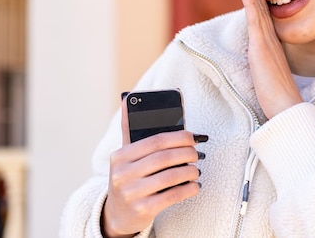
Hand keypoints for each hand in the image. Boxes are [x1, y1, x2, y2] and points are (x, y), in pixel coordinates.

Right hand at [102, 99, 203, 236]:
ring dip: (190, 171)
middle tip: (198, 153)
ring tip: (196, 170)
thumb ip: (131, 130)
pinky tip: (194, 185)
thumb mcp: (126, 155)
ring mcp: (131, 193)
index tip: (193, 137)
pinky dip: (188, 189)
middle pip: (164, 157)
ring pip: (170, 177)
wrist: (116, 214)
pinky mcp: (142, 210)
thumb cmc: (128, 177)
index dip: (179, 137)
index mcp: (120, 156)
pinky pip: (172, 196)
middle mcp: (122, 174)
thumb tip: (127, 99)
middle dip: (187, 153)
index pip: (155, 141)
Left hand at [234, 0, 302, 118]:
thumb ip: (266, 62)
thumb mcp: (270, 72)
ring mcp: (266, 39)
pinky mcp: (261, 45)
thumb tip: (263, 58)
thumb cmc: (278, 94)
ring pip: (256, 4)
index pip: (261, 11)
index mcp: (270, 41)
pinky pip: (254, 15)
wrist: (287, 107)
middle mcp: (269, 35)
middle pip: (259, 2)